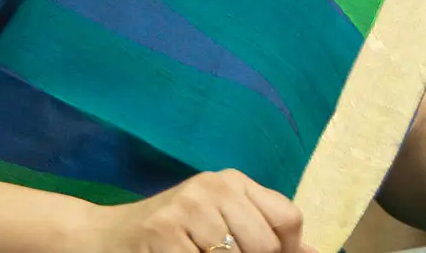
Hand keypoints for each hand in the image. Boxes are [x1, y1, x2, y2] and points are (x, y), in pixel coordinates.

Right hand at [79, 169, 313, 252]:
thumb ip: (265, 231)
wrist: (109, 237)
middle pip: (267, 244)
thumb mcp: (222, 222)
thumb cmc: (174, 234)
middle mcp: (213, 185)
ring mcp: (188, 207)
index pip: (288, 218)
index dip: (284, 249)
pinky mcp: (166, 232)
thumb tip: (316, 252)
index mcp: (232, 180)